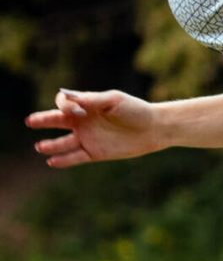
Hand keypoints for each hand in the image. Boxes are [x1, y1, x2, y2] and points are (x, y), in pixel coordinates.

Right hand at [26, 89, 160, 167]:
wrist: (154, 129)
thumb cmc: (136, 111)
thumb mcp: (115, 101)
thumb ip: (92, 101)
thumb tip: (70, 99)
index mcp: (87, 106)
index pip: (64, 103)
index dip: (65, 106)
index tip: (78, 112)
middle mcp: (84, 122)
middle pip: (57, 121)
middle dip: (43, 120)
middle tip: (30, 121)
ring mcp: (88, 138)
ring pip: (63, 142)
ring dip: (50, 145)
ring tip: (39, 147)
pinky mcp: (95, 153)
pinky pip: (74, 157)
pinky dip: (63, 160)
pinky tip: (51, 161)